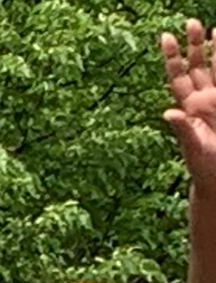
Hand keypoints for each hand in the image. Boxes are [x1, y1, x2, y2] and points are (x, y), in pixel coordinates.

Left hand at [163, 21, 215, 185]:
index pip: (178, 77)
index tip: (166, 36)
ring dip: (215, 49)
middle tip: (191, 22)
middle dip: (194, 44)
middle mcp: (202, 100)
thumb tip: (167, 113)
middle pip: (197, 66)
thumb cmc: (204, 167)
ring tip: (215, 28)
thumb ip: (183, 130)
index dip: (173, 58)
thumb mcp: (193, 149)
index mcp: (188, 109)